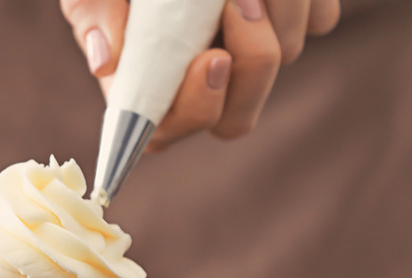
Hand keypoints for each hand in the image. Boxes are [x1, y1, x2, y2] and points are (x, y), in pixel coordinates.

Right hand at [61, 0, 340, 150]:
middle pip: (237, 117)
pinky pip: (318, 21)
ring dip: (275, 10)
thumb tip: (103, 62)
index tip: (212, 59)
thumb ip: (93, 12)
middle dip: (251, 63)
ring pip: (287, 57)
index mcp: (148, 81)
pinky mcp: (291, 22)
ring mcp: (249, 56)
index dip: (195, 108)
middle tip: (237, 4)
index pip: (170, 130)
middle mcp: (200, 79)